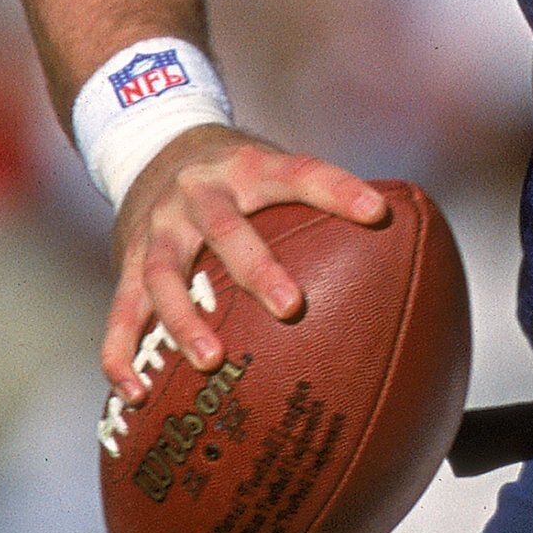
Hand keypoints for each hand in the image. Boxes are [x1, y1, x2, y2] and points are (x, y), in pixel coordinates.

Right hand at [101, 126, 392, 399]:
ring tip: (211, 361)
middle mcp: (198, 194)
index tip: (378, 212)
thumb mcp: (274, 168)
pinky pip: (120, 311)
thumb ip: (324, 206)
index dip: (338, 189)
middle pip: (225, 229)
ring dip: (184, 319)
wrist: (152, 141)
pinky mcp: (126, 259)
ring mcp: (159, 228)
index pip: (300, 171)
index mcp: (248, 168)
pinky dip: (121, 353)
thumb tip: (412, 254)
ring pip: (164, 274)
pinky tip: (138, 392)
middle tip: (291, 307)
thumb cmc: (237, 175)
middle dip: (256, 268)